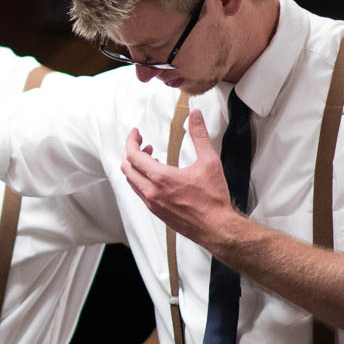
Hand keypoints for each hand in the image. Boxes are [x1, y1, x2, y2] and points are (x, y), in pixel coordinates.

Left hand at [119, 111, 241, 248]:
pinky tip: (156, 175)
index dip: (131, 141)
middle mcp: (151, 192)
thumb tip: (195, 115)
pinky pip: (139, 192)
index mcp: (160, 178)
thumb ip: (200, 135)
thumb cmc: (213, 199)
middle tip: (141, 142)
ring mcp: (152, 203)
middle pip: (127, 168)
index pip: (133, 155)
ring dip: (135, 166)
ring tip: (150, 156)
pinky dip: (141, 179)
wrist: (216, 228)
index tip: (136, 133)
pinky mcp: (156, 211)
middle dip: (130, 151)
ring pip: (131, 181)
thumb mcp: (210, 162)